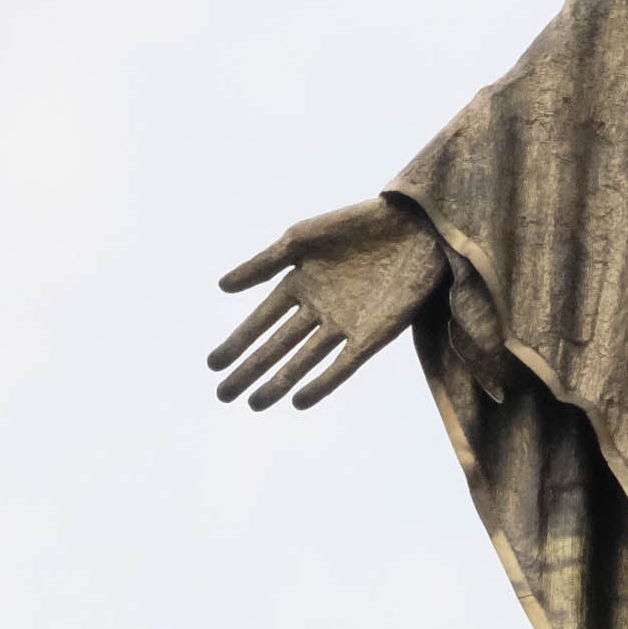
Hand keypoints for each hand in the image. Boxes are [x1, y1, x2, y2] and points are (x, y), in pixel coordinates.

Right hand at [208, 198, 449, 411]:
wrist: (415, 225)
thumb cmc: (356, 225)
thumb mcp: (301, 239)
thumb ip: (263, 264)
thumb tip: (221, 287)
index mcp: (300, 283)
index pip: (261, 321)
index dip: (237, 342)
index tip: (212, 364)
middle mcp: (319, 309)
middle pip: (278, 346)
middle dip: (250, 370)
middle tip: (223, 394)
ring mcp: (345, 324)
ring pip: (305, 360)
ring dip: (280, 381)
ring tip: (254, 402)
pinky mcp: (374, 335)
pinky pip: (343, 365)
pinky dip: (322, 382)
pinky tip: (299, 399)